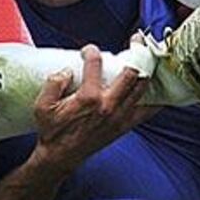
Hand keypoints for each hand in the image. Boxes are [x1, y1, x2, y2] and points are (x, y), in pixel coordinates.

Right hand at [33, 45, 157, 173]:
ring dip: (147, 70)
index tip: (88, 51)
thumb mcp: (42, 106)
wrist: (61, 157)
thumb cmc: (52, 131)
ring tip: (147, 58)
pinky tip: (157, 87)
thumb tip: (67, 70)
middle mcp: (108, 106)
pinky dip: (155, 97)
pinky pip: (148, 110)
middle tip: (135, 43)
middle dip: (136, 53)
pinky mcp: (125, 125)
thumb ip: (53, 83)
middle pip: (132, 73)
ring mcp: (120, 116)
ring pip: (143, 88)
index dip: (92, 52)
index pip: (95, 64)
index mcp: (88, 98)